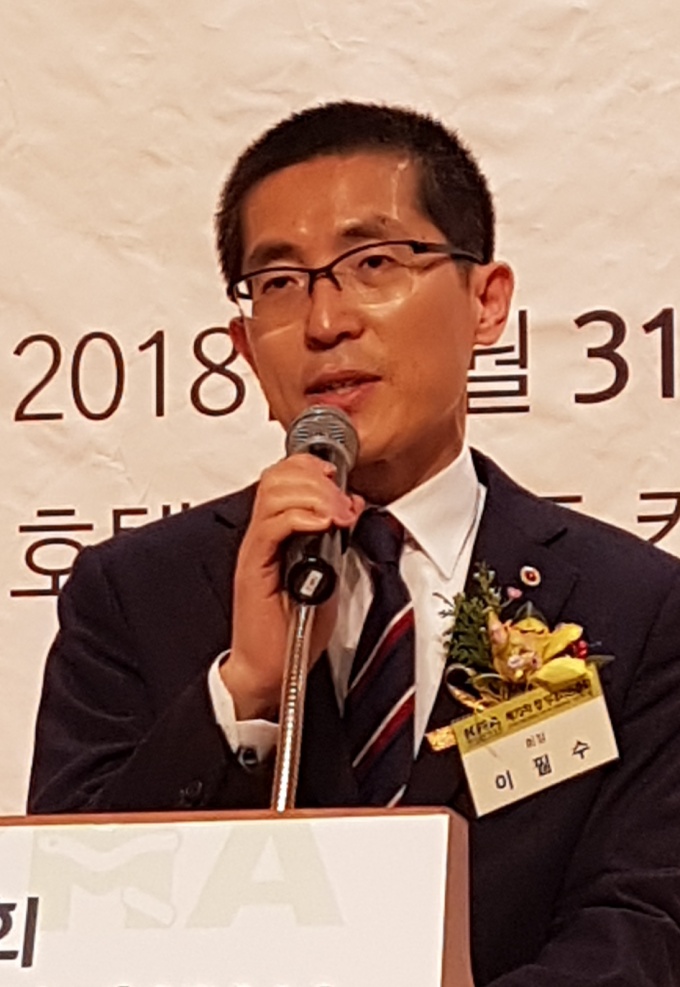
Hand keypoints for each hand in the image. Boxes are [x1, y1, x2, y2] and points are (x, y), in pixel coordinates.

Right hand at [221, 453, 363, 719]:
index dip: (311, 466)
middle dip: (318, 479)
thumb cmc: (294, 630)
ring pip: (274, 494)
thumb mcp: (328, 575)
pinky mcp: (254, 567)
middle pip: (277, 477)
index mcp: (277, 533)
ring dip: (314, 495)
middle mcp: (262, 536)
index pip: (283, 477)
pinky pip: (271, 526)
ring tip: (336, 514)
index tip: (339, 476)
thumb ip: (336, 540)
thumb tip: (350, 507)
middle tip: (343, 501)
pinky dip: (300, 516)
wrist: (271, 669)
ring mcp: (257, 549)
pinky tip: (322, 524)